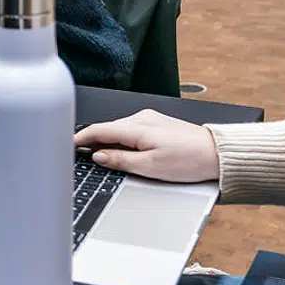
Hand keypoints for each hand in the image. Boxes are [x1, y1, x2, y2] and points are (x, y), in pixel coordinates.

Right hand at [74, 109, 219, 182]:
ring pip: (119, 129)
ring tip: (102, 158)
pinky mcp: (157, 123)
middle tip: (79, 155)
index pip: (99, 130)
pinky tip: (123, 151)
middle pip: (108, 129)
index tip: (67, 144)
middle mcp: (142, 117)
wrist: (216, 154)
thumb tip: (99, 156)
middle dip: (92, 141)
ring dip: (108, 142)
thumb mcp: (149, 167)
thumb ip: (120, 160)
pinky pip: (131, 130)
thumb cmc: (189, 160)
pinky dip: (121, 140)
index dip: (80, 137)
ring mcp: (150, 118)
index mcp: (137, 127)